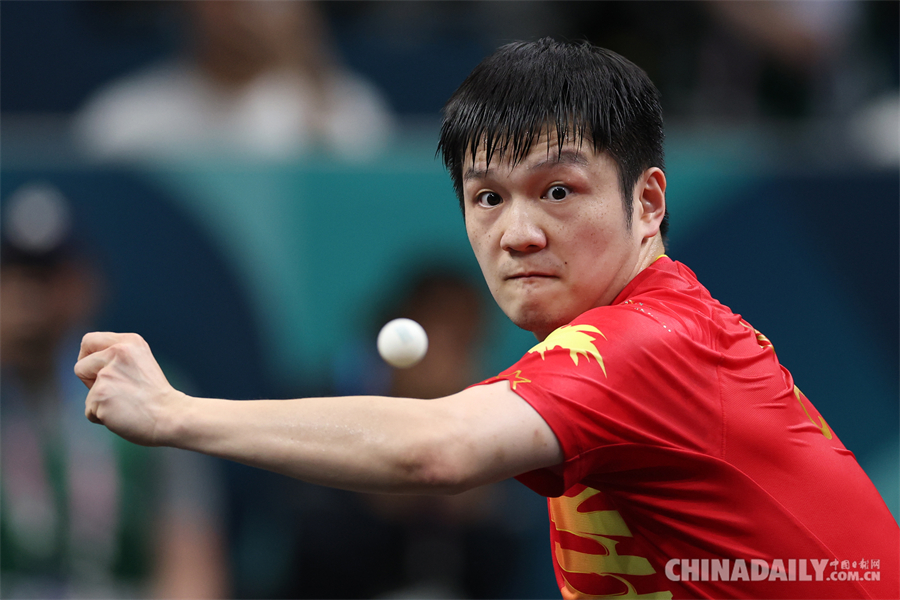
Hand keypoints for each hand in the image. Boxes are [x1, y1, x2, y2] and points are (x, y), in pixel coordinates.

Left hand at [74, 332, 181, 446]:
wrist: (172, 416)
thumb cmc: (158, 397)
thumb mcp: (140, 364)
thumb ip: (117, 360)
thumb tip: (90, 369)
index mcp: (130, 342)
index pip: (89, 341)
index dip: (88, 357)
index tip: (97, 370)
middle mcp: (117, 353)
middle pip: (80, 366)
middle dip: (89, 381)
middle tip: (115, 390)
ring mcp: (107, 374)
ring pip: (87, 393)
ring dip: (101, 403)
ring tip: (127, 405)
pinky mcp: (99, 395)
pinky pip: (90, 411)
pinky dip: (103, 417)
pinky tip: (124, 415)